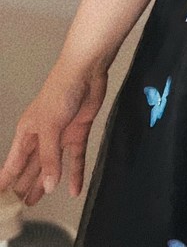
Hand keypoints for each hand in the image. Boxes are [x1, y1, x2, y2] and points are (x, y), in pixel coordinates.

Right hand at [0, 58, 108, 205]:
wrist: (87, 71)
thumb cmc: (61, 90)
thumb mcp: (49, 127)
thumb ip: (49, 158)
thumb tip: (48, 186)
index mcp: (26, 132)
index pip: (12, 163)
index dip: (6, 180)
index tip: (1, 198)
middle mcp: (42, 135)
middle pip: (31, 166)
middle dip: (24, 184)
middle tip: (19, 205)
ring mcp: (60, 134)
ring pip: (51, 164)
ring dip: (46, 182)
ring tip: (37, 200)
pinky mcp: (78, 131)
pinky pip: (75, 157)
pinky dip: (76, 173)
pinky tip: (75, 189)